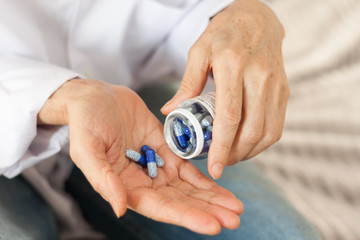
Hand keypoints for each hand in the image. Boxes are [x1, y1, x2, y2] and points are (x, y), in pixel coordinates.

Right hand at [38, 79, 242, 234]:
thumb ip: (103, 179)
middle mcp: (145, 182)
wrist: (95, 98)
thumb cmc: (85, 123)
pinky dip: (206, 178)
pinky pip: (188, 168)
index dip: (186, 217)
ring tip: (236, 208)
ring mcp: (157, 166)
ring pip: (189, 188)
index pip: (160, 208)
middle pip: (180, 202)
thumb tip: (120, 208)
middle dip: (208, 211)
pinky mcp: (166, 150)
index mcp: (126, 187)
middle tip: (234, 219)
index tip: (213, 225)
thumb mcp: (87, 149)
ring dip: (212, 198)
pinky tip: (222, 187)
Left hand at [161, 0, 289, 178]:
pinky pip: (278, 126)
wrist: (257, 20)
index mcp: (233, 66)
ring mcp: (276, 85)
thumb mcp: (199, 52)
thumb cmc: (224, 35)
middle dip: (234, 155)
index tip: (214, 168)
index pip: (229, 116)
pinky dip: (262, 142)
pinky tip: (247, 145)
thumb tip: (171, 112)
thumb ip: (187, 84)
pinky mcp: (284, 91)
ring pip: (268, 132)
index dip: (221, 146)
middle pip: (251, 130)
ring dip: (249, 152)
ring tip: (231, 156)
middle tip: (218, 163)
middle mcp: (259, 77)